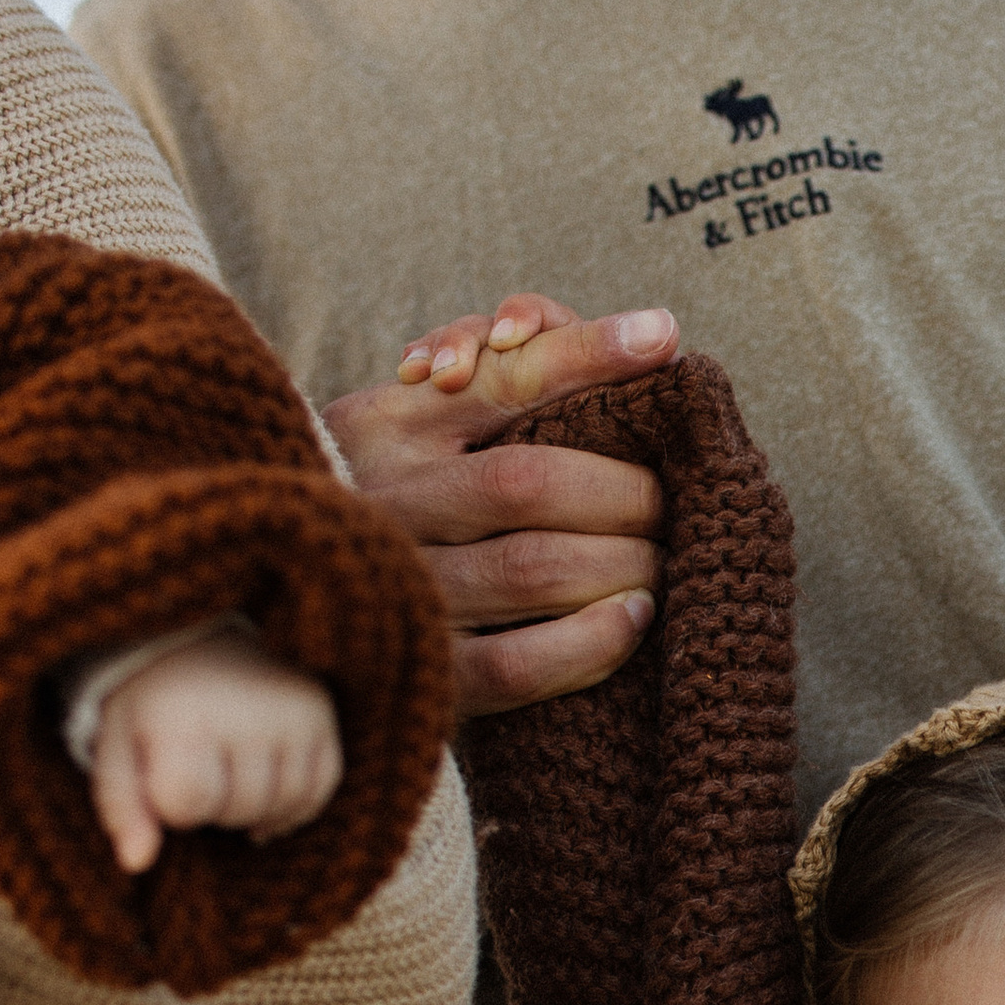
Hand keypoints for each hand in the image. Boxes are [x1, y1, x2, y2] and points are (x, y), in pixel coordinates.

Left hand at [88, 619, 342, 873]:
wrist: (197, 645)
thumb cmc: (151, 709)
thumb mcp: (118, 749)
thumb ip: (120, 807)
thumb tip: (137, 863)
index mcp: (184, 713)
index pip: (188, 805)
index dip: (172, 803)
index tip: (163, 770)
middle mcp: (245, 706)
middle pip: (238, 810)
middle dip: (215, 805)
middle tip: (200, 765)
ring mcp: (290, 709)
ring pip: (282, 806)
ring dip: (254, 807)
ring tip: (230, 774)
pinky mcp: (319, 712)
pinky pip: (318, 791)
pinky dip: (293, 802)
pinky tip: (265, 786)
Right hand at [326, 293, 679, 715]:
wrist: (332, 597)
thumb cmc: (430, 489)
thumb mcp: (448, 413)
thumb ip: (537, 367)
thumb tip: (664, 332)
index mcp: (387, 423)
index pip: (503, 378)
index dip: (587, 357)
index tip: (665, 339)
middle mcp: (385, 500)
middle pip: (527, 483)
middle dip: (625, 494)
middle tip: (672, 501)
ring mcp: (400, 589)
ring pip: (530, 570)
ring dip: (622, 565)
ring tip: (663, 560)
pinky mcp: (428, 673)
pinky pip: (518, 664)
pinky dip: (592, 641)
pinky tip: (632, 618)